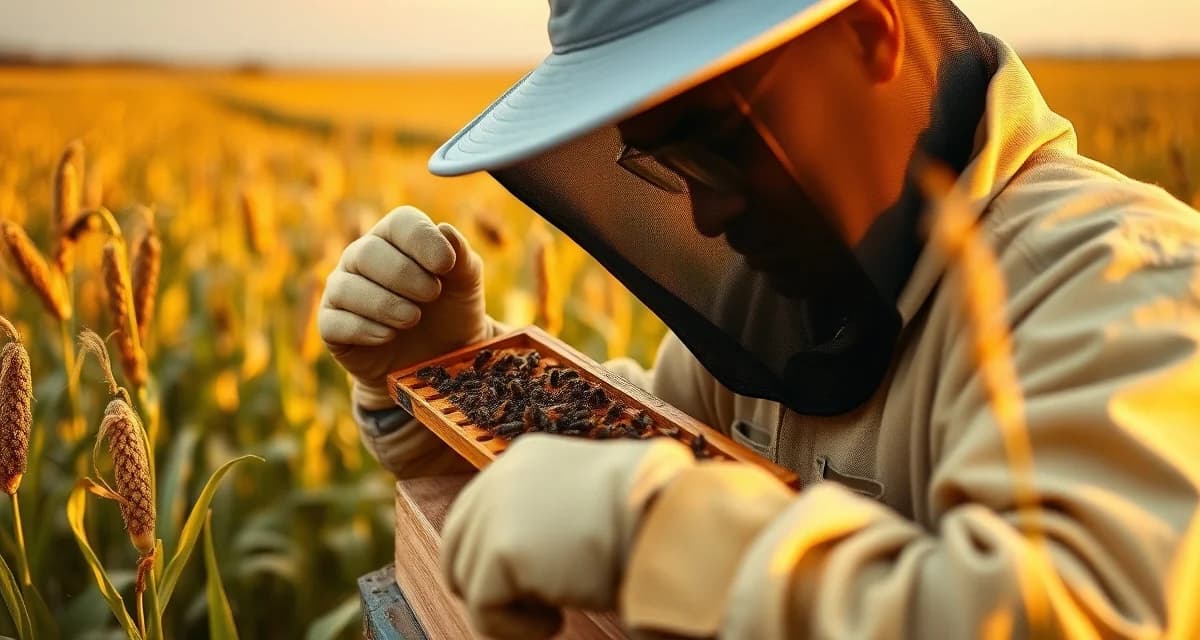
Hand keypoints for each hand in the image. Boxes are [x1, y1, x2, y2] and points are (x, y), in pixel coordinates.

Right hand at [319, 206, 490, 407]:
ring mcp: (343, 289)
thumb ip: (462, 259)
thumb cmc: (450, 313)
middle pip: (367, 252)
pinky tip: (389, 336)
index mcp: (396, 238)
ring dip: (385, 305)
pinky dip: (364, 329)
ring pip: (346, 287)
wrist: (437, 361)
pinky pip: (334, 322)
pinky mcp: (332, 325)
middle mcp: (362, 257)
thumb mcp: (465, 287)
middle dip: (404, 275)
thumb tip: (446, 229)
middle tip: (432, 295)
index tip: (446, 265)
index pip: (400, 223)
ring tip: (412, 319)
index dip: (422, 240)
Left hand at [441, 435, 694, 638]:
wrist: (670, 521)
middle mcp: (501, 477)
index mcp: (526, 458)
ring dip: (510, 608)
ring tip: (557, 613)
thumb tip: (531, 559)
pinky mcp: (499, 550)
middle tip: (532, 609)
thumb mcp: (591, 501)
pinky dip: (517, 629)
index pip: (477, 513)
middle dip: (487, 585)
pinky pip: (483, 609)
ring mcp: (496, 510)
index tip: (531, 587)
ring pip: (469, 581)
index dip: (493, 559)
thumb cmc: (652, 517)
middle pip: (457, 545)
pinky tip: (557, 621)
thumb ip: (550, 515)